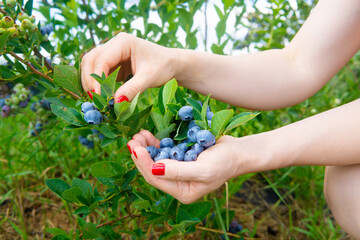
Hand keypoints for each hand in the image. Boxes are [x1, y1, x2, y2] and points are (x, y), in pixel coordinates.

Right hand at [81, 33, 176, 101]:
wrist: (173, 65)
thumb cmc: (164, 67)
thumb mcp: (149, 78)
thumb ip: (133, 89)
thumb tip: (116, 103)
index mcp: (123, 42)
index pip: (102, 59)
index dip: (97, 78)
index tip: (99, 96)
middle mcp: (114, 45)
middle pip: (91, 60)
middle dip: (90, 80)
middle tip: (94, 99)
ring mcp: (113, 53)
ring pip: (91, 66)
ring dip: (91, 82)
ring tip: (97, 99)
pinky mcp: (114, 64)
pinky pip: (99, 73)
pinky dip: (98, 84)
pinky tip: (102, 96)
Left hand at [127, 130, 254, 203]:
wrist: (238, 152)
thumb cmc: (224, 162)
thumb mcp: (203, 169)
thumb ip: (178, 171)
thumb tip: (154, 168)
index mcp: (182, 191)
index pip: (156, 178)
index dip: (143, 163)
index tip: (136, 148)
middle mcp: (178, 183)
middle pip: (152, 169)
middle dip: (141, 155)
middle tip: (133, 140)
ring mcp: (178, 170)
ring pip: (155, 159)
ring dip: (146, 147)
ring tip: (139, 135)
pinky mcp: (180, 157)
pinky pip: (164, 151)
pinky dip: (155, 143)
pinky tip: (149, 135)